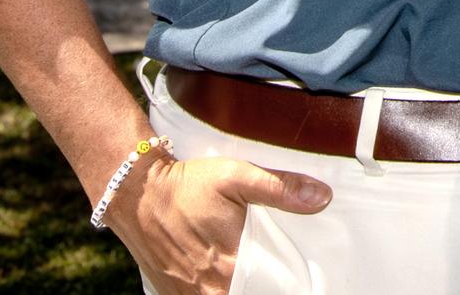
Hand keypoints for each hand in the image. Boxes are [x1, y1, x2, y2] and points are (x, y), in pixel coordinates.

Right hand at [106, 153, 331, 294]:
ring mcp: (185, 294)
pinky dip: (213, 290)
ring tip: (246, 271)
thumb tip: (322, 197)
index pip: (269, 289)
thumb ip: (280, 188)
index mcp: (231, 265)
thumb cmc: (189, 185)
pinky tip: (221, 277)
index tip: (295, 277)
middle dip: (261, 286)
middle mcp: (208, 288)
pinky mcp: (169, 293)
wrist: (136, 193)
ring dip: (236, 288)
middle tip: (271, 271)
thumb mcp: (237, 176)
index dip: (283, 285)